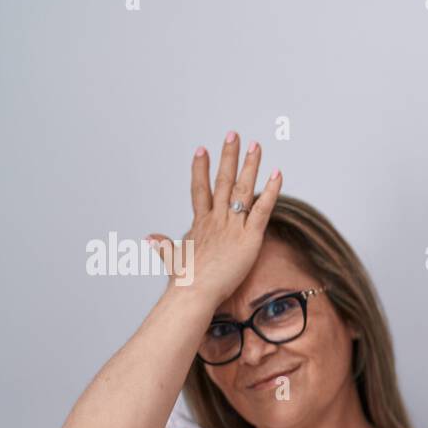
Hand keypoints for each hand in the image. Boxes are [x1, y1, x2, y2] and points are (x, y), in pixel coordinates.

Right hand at [147, 130, 282, 305]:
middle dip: (228, 156)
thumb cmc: (183, 281)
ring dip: (250, 165)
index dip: (200, 169)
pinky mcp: (249, 237)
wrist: (193, 292)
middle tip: (233, 134)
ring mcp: (232, 226)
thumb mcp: (172, 257)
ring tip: (256, 145)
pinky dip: (271, 191)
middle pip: (223, 181)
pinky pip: (262, 209)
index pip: (200, 190)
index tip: (201, 149)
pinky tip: (278, 174)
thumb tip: (150, 238)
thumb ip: (163, 245)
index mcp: (200, 223)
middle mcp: (216, 219)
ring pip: (243, 189)